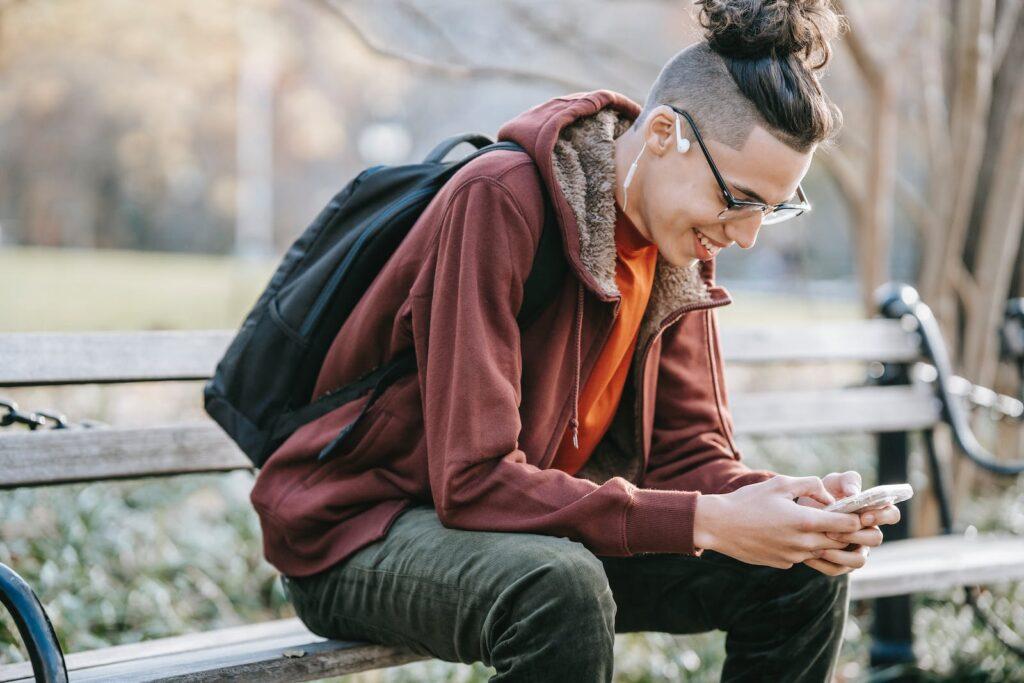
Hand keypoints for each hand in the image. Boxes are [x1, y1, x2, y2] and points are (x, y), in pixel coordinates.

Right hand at [694, 475, 861, 568]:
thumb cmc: (748, 501)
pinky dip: (808, 548)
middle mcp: (803, 544)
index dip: (858, 517)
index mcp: (805, 521)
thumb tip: (828, 495)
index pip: (847, 525)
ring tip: (827, 529)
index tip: (860, 511)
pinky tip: (795, 535)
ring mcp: (793, 557)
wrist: (719, 526)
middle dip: (850, 533)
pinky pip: (805, 557)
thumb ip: (810, 485)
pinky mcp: (783, 564)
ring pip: (824, 552)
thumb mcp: (780, 483)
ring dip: (829, 542)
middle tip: (853, 522)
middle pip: (841, 542)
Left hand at [794, 470, 900, 575]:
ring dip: (841, 553)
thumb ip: (847, 481)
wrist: (799, 515)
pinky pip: (838, 569)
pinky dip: (824, 563)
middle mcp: (868, 533)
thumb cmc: (824, 496)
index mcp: (872, 512)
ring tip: (821, 543)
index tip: (863, 516)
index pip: (892, 514)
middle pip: (876, 539)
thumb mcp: (833, 483)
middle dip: (856, 535)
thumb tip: (853, 493)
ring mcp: (856, 550)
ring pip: (859, 560)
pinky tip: (810, 554)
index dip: (882, 516)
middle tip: (834, 531)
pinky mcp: (841, 564)